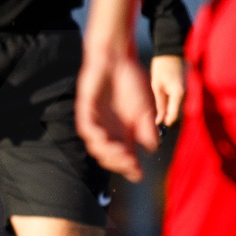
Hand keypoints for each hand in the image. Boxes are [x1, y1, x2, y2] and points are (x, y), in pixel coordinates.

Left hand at [76, 43, 159, 181]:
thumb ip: (148, 129)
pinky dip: (95, 136)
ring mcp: (95, 121)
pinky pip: (86, 128)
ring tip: (120, 154)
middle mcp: (108, 130)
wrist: (117, 59)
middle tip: (129, 164)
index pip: (125, 156)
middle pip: (109, 156)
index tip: (138, 175)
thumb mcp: (146, 109)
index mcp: (124, 132)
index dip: (130, 167)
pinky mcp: (85, 110)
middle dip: (119, 163)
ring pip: (96, 146)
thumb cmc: (132, 82)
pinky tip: (104, 138)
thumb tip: (151, 150)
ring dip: (108, 153)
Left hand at [149, 54, 185, 127]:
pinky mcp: (185, 91)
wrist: (171, 53)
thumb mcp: (156, 86)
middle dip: (169, 122)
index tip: (158, 128)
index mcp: (178, 94)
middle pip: (179, 116)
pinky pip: (179, 104)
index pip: (174, 115)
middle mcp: (186, 95)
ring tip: (159, 119)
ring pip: (179, 111)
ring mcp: (187, 93)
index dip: (167, 123)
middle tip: (157, 127)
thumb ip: (160, 104)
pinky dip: (172, 109)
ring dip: (171, 116)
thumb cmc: (161, 68)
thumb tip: (159, 120)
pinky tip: (164, 110)